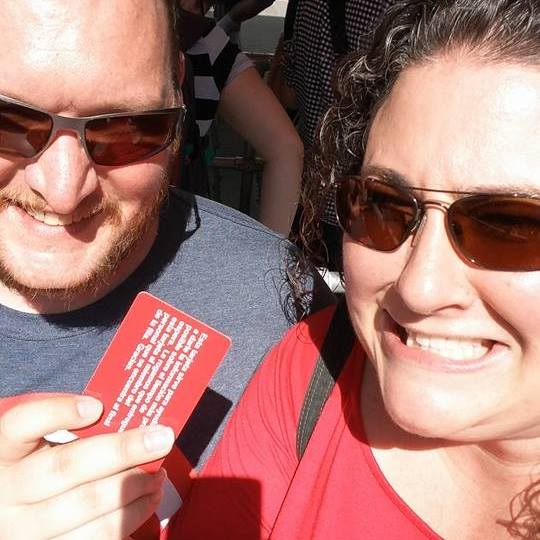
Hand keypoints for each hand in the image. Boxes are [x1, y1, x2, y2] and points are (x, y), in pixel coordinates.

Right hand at [0, 394, 174, 538]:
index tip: (96, 406)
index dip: (59, 411)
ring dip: (134, 486)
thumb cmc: (37, 467)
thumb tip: (127, 413)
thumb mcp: (38, 442)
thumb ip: (69, 424)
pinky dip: (131, 516)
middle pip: (67, 466)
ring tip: (159, 472)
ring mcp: (22, 529)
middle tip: (162, 438)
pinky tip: (149, 497)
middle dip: (123, 450)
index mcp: (5, 450)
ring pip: (86, 506)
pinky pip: (97, 538)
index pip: (23, 422)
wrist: (14, 514)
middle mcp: (7, 490)